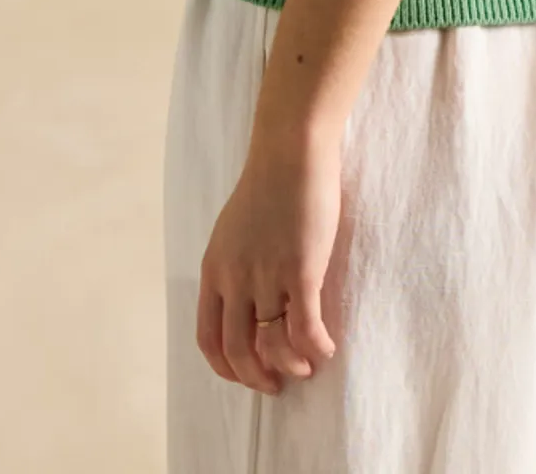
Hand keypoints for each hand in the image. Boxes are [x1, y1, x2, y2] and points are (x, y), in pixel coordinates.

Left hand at [196, 132, 342, 393]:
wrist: (291, 150)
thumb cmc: (269, 182)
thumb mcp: (234, 228)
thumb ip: (235, 264)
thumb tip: (249, 296)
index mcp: (214, 270)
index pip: (208, 338)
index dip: (226, 367)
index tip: (246, 374)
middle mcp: (234, 279)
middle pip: (237, 350)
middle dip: (257, 376)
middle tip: (277, 385)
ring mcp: (266, 276)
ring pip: (273, 344)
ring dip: (290, 365)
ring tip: (306, 368)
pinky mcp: (300, 270)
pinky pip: (305, 327)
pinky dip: (316, 347)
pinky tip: (327, 349)